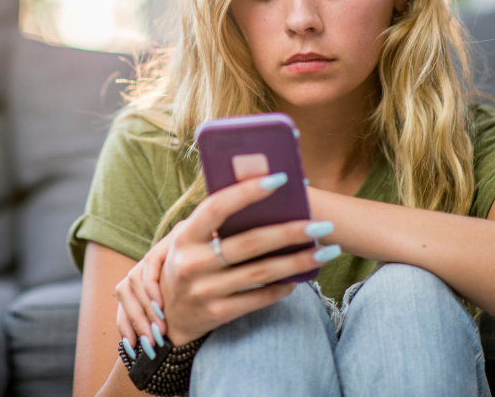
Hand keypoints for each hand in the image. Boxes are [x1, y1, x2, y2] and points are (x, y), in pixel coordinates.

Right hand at [121, 175, 339, 349]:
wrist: (168, 316)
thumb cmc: (187, 264)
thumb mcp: (189, 240)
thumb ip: (216, 221)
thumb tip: (263, 194)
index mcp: (184, 236)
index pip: (217, 207)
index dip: (247, 191)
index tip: (280, 178)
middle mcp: (192, 263)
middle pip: (250, 243)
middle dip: (290, 232)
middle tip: (322, 225)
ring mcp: (204, 290)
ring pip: (261, 272)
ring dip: (298, 261)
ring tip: (326, 252)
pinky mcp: (217, 313)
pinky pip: (259, 298)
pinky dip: (283, 287)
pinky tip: (300, 278)